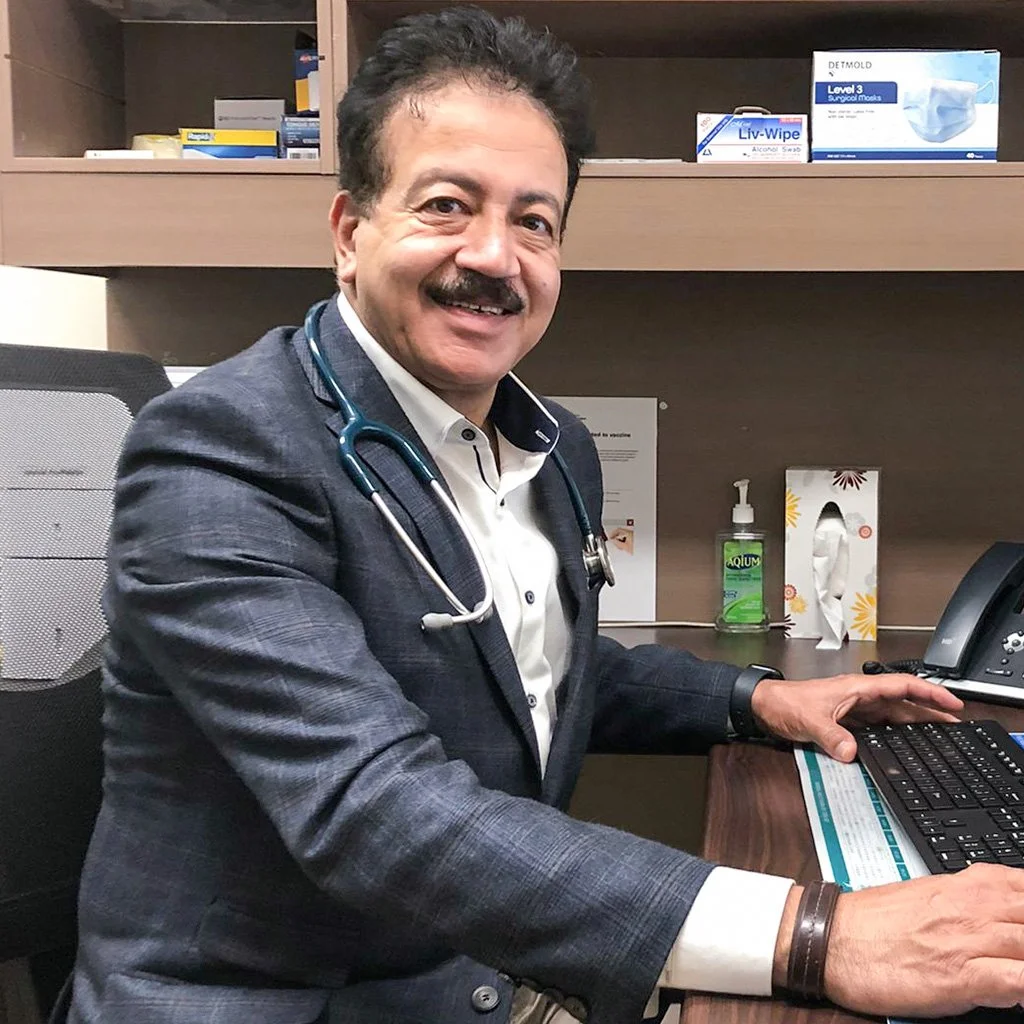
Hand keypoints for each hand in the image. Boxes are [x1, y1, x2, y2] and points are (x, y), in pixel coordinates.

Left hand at [750, 672, 963, 761]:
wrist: (764, 707)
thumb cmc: (784, 703)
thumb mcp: (809, 720)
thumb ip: (831, 736)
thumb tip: (852, 753)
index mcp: (857, 689)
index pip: (902, 686)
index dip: (930, 693)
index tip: (952, 703)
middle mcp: (859, 697)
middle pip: (903, 702)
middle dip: (931, 711)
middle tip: (956, 724)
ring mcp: (854, 709)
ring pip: (892, 714)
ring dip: (915, 722)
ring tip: (939, 734)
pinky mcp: (846, 721)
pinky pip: (878, 726)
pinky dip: (894, 734)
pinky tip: (904, 744)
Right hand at [774, 865, 1023, 1015]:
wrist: (833, 940)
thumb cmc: (873, 922)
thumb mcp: (926, 896)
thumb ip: (968, 902)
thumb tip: (1000, 917)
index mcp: (967, 886)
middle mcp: (974, 909)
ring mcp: (970, 942)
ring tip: (1023, 963)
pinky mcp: (962, 977)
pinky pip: (1017, 981)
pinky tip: (1020, 993)